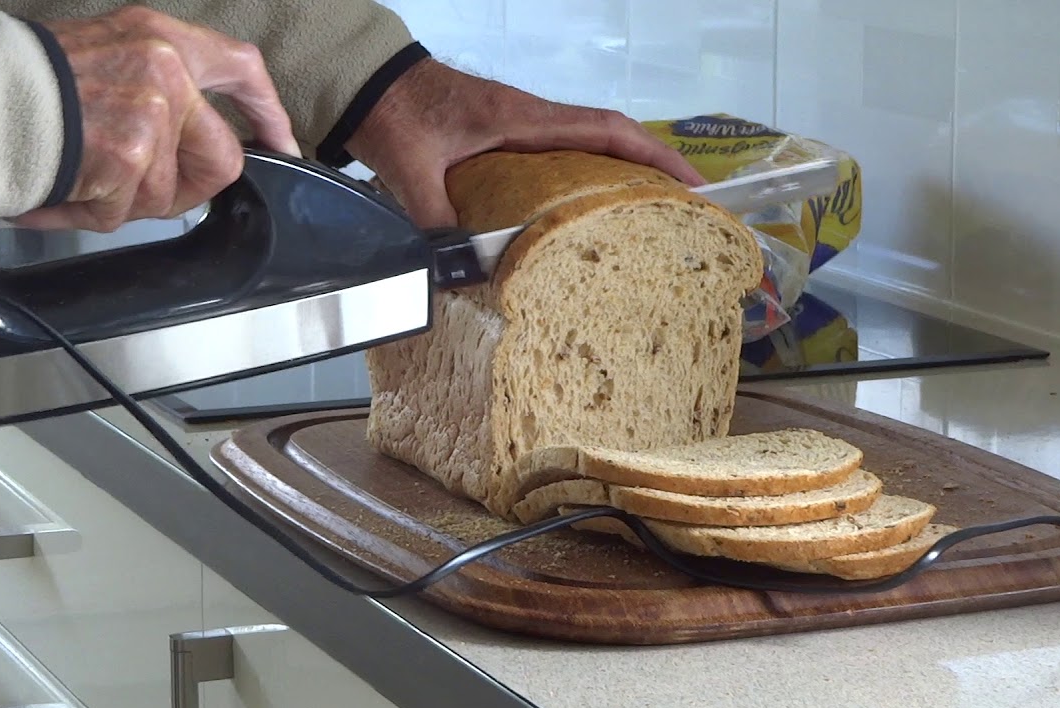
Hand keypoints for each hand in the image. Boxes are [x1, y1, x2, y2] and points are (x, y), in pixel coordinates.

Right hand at [14, 6, 299, 231]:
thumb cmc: (27, 81)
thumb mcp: (106, 52)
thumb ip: (158, 87)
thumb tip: (194, 139)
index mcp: (163, 39)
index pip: (241, 68)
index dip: (267, 111)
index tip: (281, 142)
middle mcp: (165, 70)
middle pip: (221, 159)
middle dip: (187, 188)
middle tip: (140, 188)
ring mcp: (150, 114)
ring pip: (167, 195)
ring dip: (123, 201)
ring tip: (78, 175)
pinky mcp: (128, 157)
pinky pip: (125, 211)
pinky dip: (89, 213)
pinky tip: (60, 189)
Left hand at [344, 58, 702, 227]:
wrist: (368, 83)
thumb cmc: (396, 114)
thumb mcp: (413, 170)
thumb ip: (436, 220)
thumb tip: (456, 272)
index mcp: (523, 118)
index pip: (606, 130)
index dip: (653, 156)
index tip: (691, 184)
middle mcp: (532, 117)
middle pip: (612, 138)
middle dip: (652, 170)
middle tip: (683, 212)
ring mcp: (522, 124)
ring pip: (590, 145)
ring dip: (622, 172)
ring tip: (649, 216)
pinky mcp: (507, 134)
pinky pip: (562, 152)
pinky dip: (587, 174)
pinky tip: (587, 210)